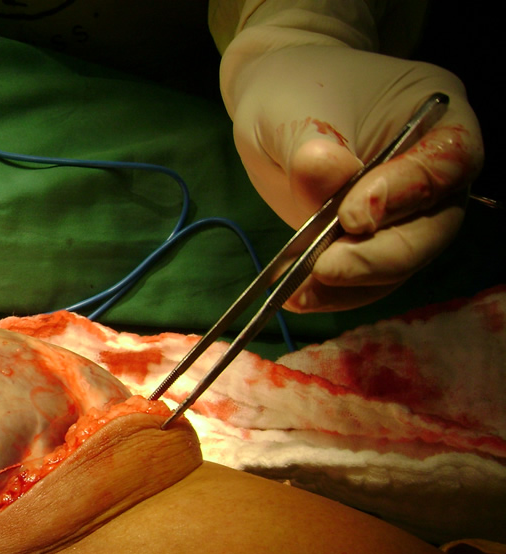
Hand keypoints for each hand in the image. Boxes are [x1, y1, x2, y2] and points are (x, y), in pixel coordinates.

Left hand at [218, 2, 482, 311]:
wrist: (273, 102)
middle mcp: (434, 167)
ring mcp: (406, 210)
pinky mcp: (372, 240)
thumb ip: (313, 147)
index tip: (353, 214)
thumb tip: (329, 176)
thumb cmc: (293, 90)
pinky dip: (335, 292)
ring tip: (302, 293)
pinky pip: (367, 277)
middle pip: (433, 227)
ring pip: (401, 262)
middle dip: (380, 256)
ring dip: (354, 285)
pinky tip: (297, 297)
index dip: (406, 194)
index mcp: (437, 114)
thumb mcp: (294, 110)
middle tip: (328, 268)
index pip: (447, 162)